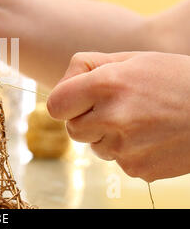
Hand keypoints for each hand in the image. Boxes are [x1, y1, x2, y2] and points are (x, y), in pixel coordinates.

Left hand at [47, 51, 189, 181]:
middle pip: (73, 129)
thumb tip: (61, 86)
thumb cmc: (174, 79)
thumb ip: (88, 67)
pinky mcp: (138, 169)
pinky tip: (151, 135)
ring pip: (94, 146)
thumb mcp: (132, 59)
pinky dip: (128, 150)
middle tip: (113, 107)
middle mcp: (113, 118)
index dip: (63, 102)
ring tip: (138, 120)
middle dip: (86, 119)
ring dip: (107, 135)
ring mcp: (126, 148)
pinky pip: (117, 161)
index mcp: (107, 85)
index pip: (56, 104)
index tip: (74, 100)